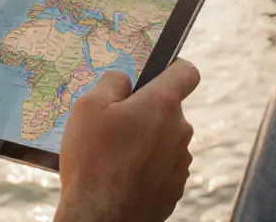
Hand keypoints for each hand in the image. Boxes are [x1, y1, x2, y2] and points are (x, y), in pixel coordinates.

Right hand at [54, 59, 200, 221]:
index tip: (159, 73)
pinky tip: (122, 177)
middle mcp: (179, 131)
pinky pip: (163, 166)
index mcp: (162, 104)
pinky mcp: (175, 187)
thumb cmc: (92, 160)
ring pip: (164, 139)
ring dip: (146, 142)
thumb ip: (112, 82)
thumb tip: (125, 80)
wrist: (100, 218)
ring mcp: (180, 162)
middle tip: (114, 126)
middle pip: (168, 110)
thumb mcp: (88, 107)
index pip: (186, 72)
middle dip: (145, 113)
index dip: (173, 68)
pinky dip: (147, 167)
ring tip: (114, 156)